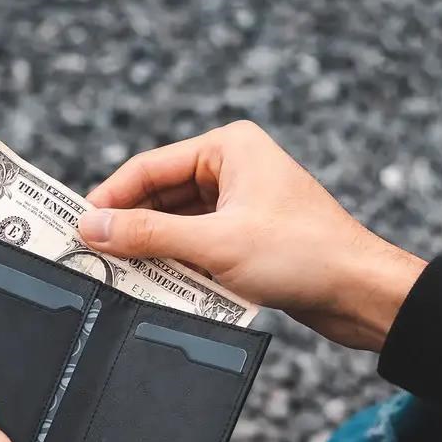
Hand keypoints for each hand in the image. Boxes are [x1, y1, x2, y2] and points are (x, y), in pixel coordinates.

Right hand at [79, 121, 425, 350]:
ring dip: (153, 250)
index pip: (150, 167)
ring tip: (122, 273)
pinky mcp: (245, 235)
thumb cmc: (303, 253)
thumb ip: (148, 235)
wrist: (360, 292)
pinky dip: (177, 263)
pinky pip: (196, 244)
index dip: (111, 198)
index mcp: (228, 148)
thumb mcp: (215, 243)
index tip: (80, 226)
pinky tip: (159, 283)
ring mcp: (239, 203)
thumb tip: (93, 227)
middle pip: (160, 195)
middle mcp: (232, 168)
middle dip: (131, 228)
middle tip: (95, 254)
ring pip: (176, 224)